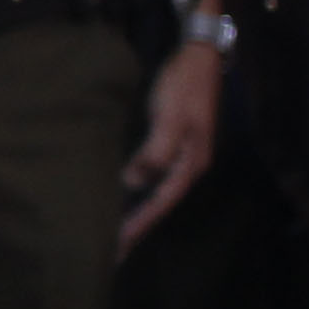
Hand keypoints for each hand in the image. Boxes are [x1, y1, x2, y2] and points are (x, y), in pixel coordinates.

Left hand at [119, 37, 220, 246]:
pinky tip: (121, 198)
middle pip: (159, 203)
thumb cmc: (183, 86)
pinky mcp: (168, 144)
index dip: (140, 224)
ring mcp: (180, 156)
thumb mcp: (170, 118)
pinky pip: (151, 176)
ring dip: (135, 212)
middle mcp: (187, 165)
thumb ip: (155, 151)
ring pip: (154, 192)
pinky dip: (136, 190)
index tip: (120, 244)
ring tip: (113, 233)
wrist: (196, 57)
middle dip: (137, 226)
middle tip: (111, 251)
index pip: (162, 202)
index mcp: (191, 163)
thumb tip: (133, 183)